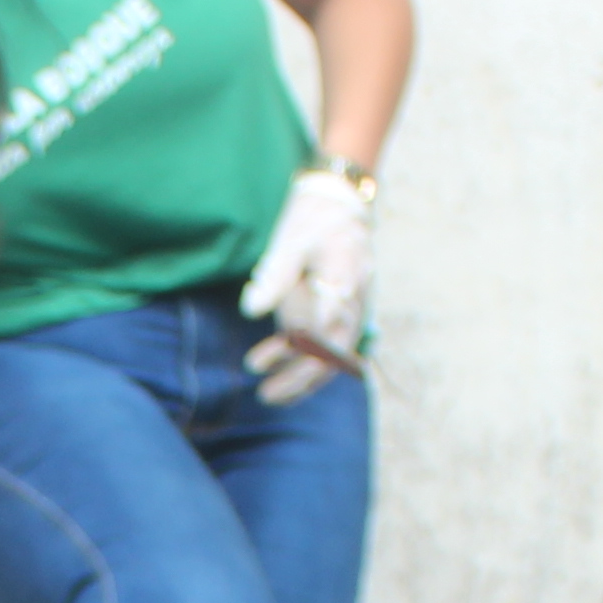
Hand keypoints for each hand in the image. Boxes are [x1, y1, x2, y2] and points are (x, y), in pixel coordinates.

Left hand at [237, 165, 372, 401]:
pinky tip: (263, 364)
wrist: (336, 207)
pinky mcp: (332, 315)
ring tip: (265, 395)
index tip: (295, 365)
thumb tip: (250, 309)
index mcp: (346, 277)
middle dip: (302, 378)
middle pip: (334, 351)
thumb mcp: (291, 242)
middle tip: (267, 395)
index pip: (335, 320)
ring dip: (298, 379)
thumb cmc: (313, 222)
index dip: (319, 347)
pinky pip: (318, 347)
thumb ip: (274, 277)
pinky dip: (293, 361)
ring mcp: (345, 311)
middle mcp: (352, 301)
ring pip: (328, 357)